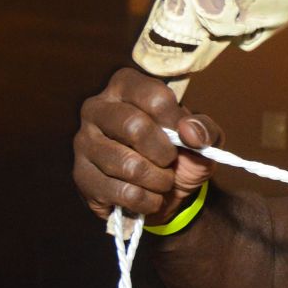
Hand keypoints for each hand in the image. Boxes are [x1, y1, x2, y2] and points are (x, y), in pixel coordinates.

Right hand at [74, 67, 221, 225]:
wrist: (163, 193)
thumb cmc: (179, 154)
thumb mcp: (201, 138)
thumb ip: (205, 129)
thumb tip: (190, 131)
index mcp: (125, 86)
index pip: (155, 97)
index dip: (178, 123)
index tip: (185, 137)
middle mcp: (96, 107)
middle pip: (134, 127)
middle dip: (164, 154)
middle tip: (169, 161)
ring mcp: (84, 142)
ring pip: (130, 166)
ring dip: (158, 181)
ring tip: (160, 181)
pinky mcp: (81, 176)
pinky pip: (124, 193)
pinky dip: (147, 201)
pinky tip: (146, 197)